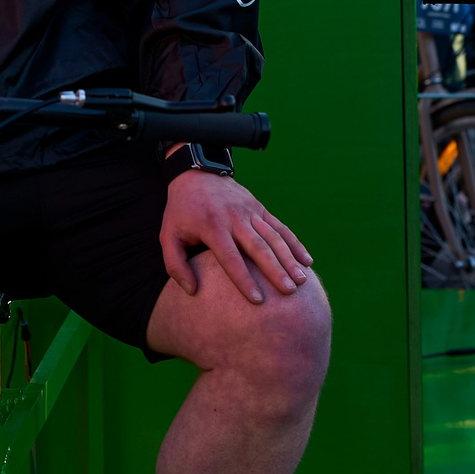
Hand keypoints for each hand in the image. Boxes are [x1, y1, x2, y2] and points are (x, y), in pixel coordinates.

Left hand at [160, 170, 312, 302]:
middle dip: (275, 270)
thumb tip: (192, 291)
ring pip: (273, 237)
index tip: (257, 300)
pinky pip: (280, 226)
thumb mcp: (167, 235)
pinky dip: (294, 243)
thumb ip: (175, 264)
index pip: (230, 257)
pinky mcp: (259, 207)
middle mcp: (234, 218)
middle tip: (288, 292)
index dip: (244, 279)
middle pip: (258, 247)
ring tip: (301, 280)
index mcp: (211, 226)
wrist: (195, 173)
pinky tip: (307, 260)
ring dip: (289, 259)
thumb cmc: (180, 210)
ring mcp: (250, 211)